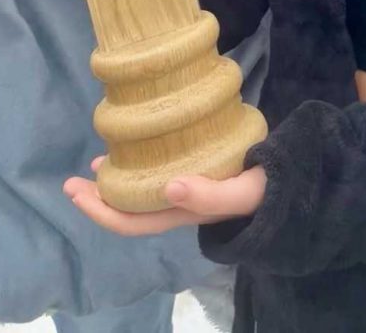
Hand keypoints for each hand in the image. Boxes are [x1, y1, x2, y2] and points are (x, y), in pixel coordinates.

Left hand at [64, 156, 265, 235]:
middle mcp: (179, 204)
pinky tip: (137, 145)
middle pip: (128, 210)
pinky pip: (158, 171)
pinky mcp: (197, 168)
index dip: (100, 211)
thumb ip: (209, 194)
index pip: (131, 221)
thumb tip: (168, 186)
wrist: (293, 183)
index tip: (76, 189)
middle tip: (72, 179)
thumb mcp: (242, 192)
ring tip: (98, 162)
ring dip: (117, 181)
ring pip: (141, 191)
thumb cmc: (266, 188)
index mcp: (183, 212)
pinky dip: (141, 161)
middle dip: (98, 198)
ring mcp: (186, 189)